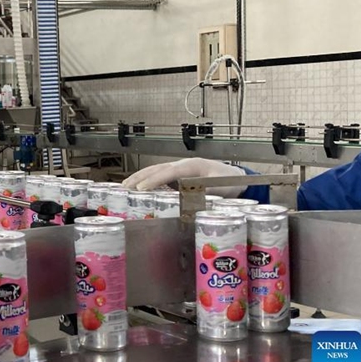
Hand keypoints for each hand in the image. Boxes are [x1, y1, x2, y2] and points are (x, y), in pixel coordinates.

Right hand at [122, 158, 246, 197]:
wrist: (236, 178)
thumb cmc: (230, 181)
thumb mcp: (221, 187)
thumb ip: (204, 190)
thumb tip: (187, 197)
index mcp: (193, 165)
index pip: (169, 171)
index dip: (154, 180)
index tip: (141, 188)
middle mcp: (183, 165)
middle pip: (157, 168)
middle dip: (139, 177)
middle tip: (125, 187)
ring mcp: (180, 168)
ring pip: (156, 170)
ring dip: (140, 178)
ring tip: (125, 187)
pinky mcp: (179, 175)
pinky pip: (160, 175)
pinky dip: (147, 180)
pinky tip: (138, 188)